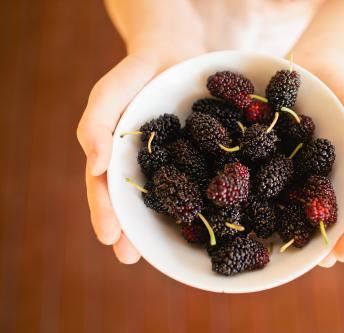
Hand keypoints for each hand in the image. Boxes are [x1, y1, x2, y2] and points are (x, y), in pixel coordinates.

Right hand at [77, 50, 202, 262]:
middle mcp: (147, 167)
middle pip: (137, 204)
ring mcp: (176, 165)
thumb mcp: (109, 92)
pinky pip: (205, 179)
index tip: (110, 240)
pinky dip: (207, 199)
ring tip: (169, 251)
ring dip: (169, 225)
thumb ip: (96, 124)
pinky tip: (216, 215)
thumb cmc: (137, 72)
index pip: (107, 191)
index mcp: (120, 158)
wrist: (176, 50)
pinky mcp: (203, 156)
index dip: (107, 215)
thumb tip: (94, 166)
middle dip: (133, 233)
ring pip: (172, 199)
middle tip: (131, 258)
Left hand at [304, 63, 343, 266]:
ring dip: (316, 239)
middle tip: (336, 256)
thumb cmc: (343, 92)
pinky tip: (276, 232)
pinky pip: (286, 200)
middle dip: (342, 238)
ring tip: (311, 258)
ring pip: (317, 216)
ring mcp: (312, 183)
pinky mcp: (285, 177)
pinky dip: (284, 218)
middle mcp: (339, 182)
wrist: (309, 72)